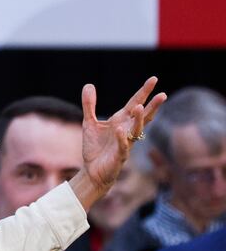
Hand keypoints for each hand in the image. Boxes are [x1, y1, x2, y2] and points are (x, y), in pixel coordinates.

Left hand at [70, 76, 166, 209]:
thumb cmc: (95, 147)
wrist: (92, 171)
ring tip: (140, 108)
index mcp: (121, 121)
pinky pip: (122, 146)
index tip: (154, 79)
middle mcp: (126, 130)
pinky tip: (120, 130)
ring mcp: (125, 143)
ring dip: (139, 120)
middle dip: (152, 106)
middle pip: (142, 116)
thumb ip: (89, 104)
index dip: (144, 92)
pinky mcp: (119, 156)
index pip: (135, 103)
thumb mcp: (89, 122)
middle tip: (162, 94)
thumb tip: (89, 84)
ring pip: (136, 130)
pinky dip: (122, 139)